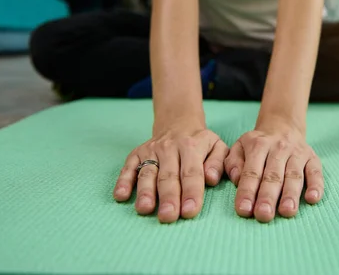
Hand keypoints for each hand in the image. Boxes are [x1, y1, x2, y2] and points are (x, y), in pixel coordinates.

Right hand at [113, 127, 228, 223]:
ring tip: (145, 209)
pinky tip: (121, 196)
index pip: (192, 172)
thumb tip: (211, 179)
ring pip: (147, 173)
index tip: (190, 211)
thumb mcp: (216, 146)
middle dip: (168, 197)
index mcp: (191, 146)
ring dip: (145, 192)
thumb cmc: (200, 143)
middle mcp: (169, 147)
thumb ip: (218, 163)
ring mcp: (151, 150)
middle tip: (168, 216)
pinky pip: (128, 168)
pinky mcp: (136, 154)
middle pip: (168, 176)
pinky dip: (123, 181)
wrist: (178, 123)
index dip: (191, 192)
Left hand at [224, 128, 323, 222]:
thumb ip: (233, 163)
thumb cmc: (257, 145)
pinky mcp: (312, 158)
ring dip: (290, 194)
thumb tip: (237, 180)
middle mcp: (279, 148)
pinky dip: (316, 185)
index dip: (247, 191)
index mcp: (258, 146)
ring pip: (294, 175)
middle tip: (264, 215)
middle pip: (273, 175)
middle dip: (268, 196)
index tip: (244, 210)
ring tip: (287, 211)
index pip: (252, 172)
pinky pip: (315, 172)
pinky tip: (312, 199)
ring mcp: (297, 153)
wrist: (283, 126)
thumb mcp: (240, 146)